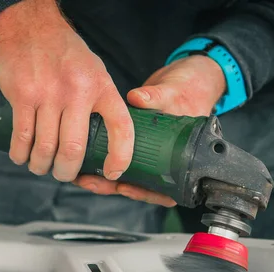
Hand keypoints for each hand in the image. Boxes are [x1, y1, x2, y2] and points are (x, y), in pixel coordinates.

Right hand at [0, 0, 133, 181]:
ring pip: (45, 148)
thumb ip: (100, 102)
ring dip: (41, 166)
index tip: (113, 173)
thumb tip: (103, 140)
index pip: (121, 127)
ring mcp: (49, 94)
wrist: (30, 26)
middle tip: (62, 173)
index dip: (120, 157)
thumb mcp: (94, 72)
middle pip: (73, 149)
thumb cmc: (64, 53)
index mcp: (101, 87)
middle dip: (66, 171)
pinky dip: (20, 154)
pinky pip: (22, 136)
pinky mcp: (23, 95)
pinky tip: (21, 156)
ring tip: (40, 166)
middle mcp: (77, 91)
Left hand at [73, 55, 226, 206]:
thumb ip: (156, 96)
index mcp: (181, 157)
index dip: (144, 192)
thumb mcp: (173, 92)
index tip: (124, 187)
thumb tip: (138, 98)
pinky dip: (103, 162)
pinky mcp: (137, 142)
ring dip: (105, 179)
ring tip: (83, 177)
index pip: (165, 189)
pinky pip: (120, 158)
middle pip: (139, 184)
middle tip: (93, 183)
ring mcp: (150, 152)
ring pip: (127, 176)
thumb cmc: (189, 87)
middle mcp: (164, 159)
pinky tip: (85, 161)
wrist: (185, 76)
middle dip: (114, 186)